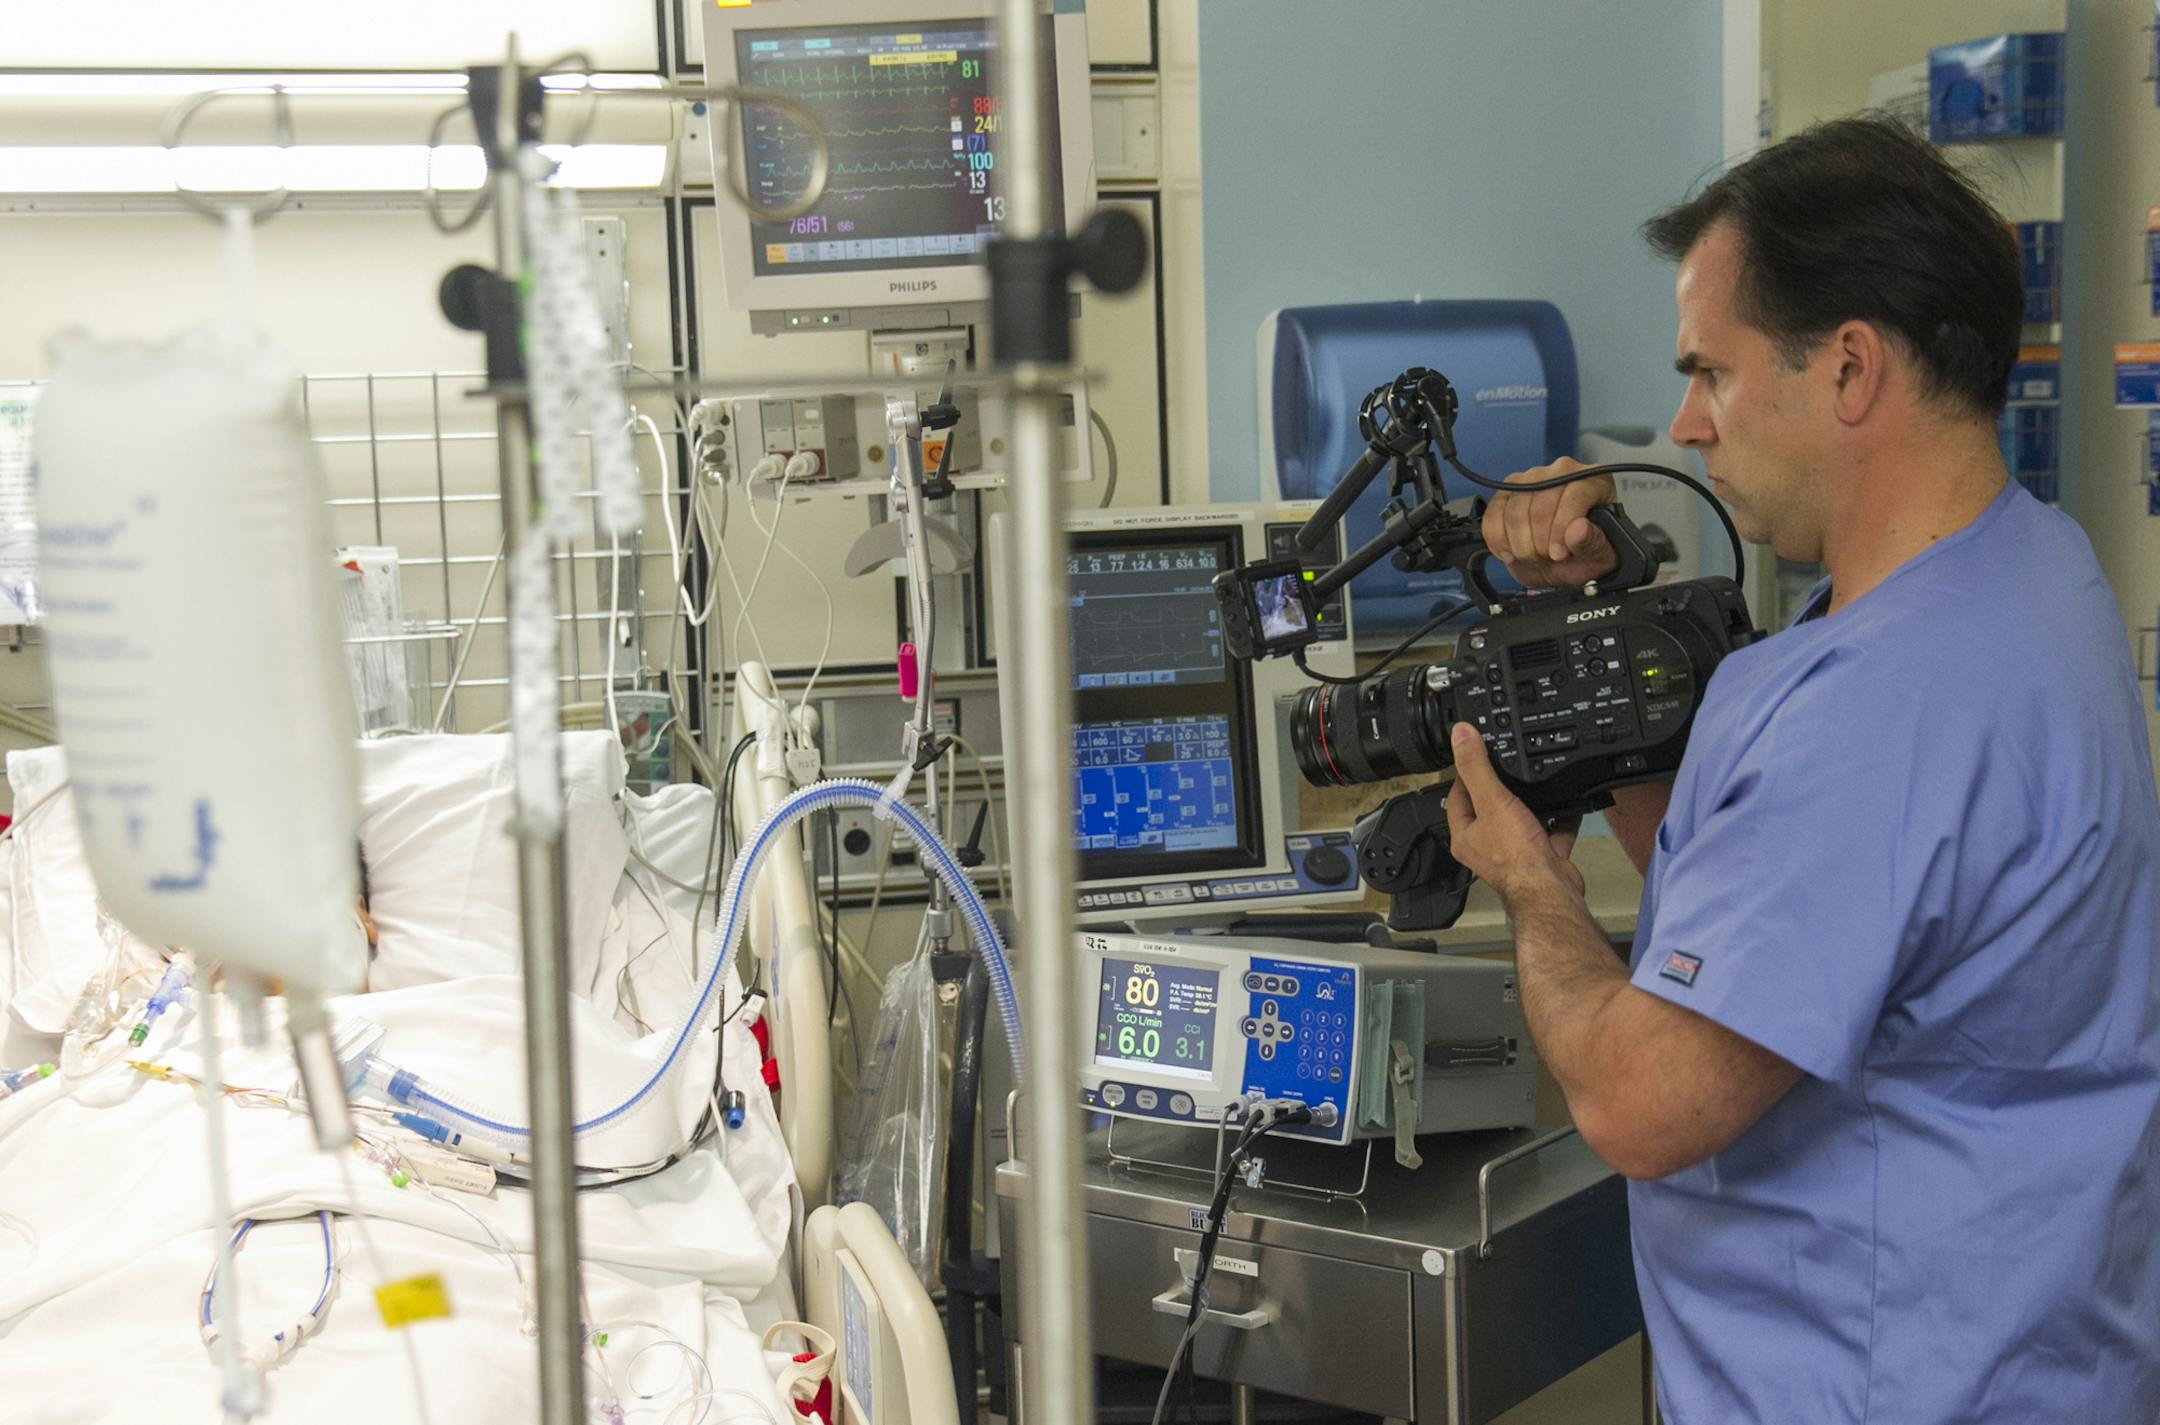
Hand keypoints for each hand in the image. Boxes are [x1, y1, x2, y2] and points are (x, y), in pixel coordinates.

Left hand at [1444, 722, 1585, 904]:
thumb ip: (1476, 766)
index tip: (1476, 752)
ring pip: (1521, 820)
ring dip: (1530, 802)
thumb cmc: (1515, 856)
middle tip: (1508, 762)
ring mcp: (1515, 853)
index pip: (1457, 795)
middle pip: (1489, 807)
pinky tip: (1569, 802)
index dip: (1465, 772)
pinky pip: (1552, 831)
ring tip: (1536, 779)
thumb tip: (1460, 734)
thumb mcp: (1492, 800)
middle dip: (1500, 786)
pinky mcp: (1542, 857)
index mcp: (1465, 835)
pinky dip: (1561, 818)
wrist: (1551, 891)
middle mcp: (1486, 846)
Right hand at [1479, 458, 1618, 588]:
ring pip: (1514, 511)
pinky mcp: (1507, 489)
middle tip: (1546, 559)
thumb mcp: (1599, 557)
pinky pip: (1492, 514)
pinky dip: (1497, 540)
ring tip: (1532, 556)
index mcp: (1594, 482)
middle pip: (1540, 506)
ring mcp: (1531, 478)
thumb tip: (1579, 529)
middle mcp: (1562, 472)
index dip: (1561, 529)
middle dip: (1539, 543)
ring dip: (1519, 544)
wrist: (1559, 562)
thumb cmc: (1583, 555)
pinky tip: (1510, 552)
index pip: (1573, 497)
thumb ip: (1592, 543)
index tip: (1558, 555)